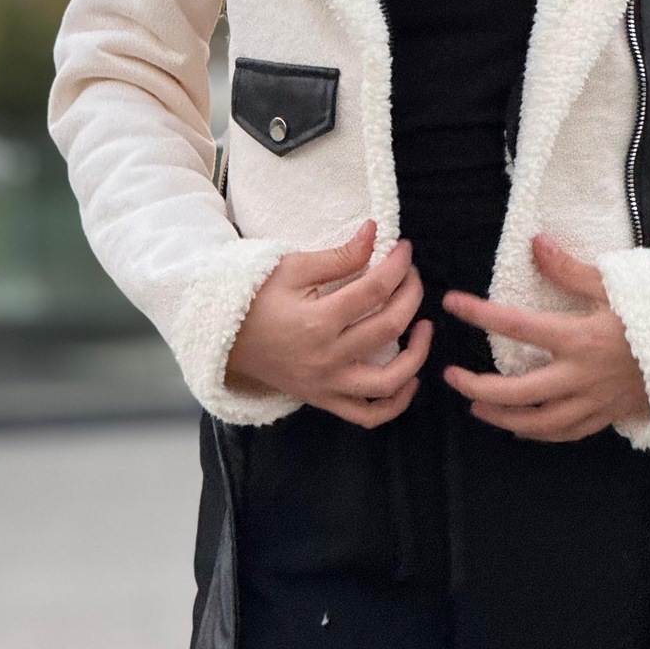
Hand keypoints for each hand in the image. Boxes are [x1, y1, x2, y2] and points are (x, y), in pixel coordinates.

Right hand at [225, 219, 431, 427]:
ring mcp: (327, 385)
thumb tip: (375, 233)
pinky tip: (410, 378)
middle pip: (389, 327)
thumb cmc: (258, 298)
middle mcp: (327, 358)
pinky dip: (395, 402)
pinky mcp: (325, 400)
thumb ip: (340, 255)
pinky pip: (368, 415)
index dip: (398, 266)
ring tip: (424, 326)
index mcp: (318, 321)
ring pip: (388, 383)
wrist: (225, 338)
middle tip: (412, 275)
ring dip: (417, 354)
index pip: (375, 290)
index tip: (404, 249)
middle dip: (412, 294)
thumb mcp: (294, 267)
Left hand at [440, 233, 649, 442]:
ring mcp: (593, 401)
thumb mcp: (612, 283)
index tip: (452, 304)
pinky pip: (566, 433)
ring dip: (502, 417)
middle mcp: (580, 375)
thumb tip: (537, 243)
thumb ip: (569, 269)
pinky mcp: (605, 416)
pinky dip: (538, 433)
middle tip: (451, 376)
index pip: (516, 326)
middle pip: (518, 390)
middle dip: (479, 385)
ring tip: (475, 406)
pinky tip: (519, 428)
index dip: (480, 314)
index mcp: (579, 337)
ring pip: (538, 421)